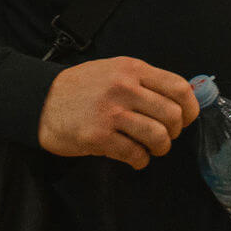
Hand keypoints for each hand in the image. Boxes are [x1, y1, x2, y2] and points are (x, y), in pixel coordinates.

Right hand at [35, 57, 197, 166]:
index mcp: (132, 69)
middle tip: (166, 136)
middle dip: (175, 132)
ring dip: (160, 148)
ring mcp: (110, 113)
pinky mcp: (98, 136)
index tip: (186, 119)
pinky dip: (141, 160)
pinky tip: (136, 158)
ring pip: (157, 136)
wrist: (41, 101)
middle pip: (172, 115)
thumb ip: (144, 81)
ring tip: (153, 149)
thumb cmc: (83, 87)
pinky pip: (134, 153)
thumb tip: (180, 101)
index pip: (178, 87)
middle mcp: (124, 88)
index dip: (190, 108)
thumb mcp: (115, 70)